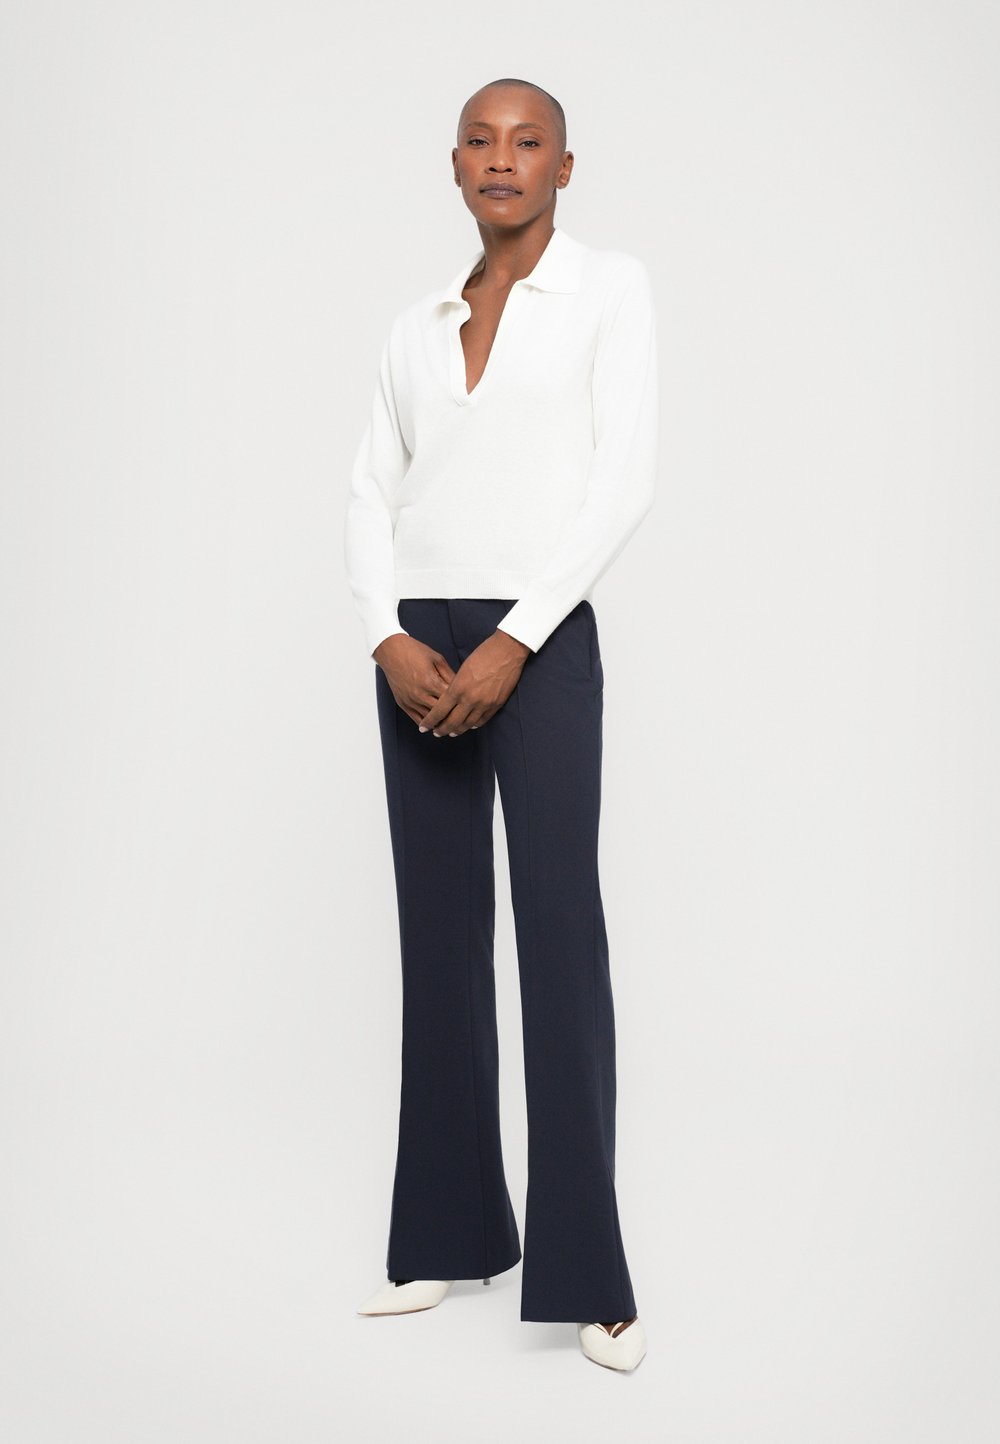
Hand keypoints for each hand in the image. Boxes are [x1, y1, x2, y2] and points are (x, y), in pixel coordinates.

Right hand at [373, 633, 457, 725]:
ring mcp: (410, 701)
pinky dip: (427, 723)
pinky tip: (436, 723)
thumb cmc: (415, 652)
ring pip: (430, 720)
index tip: (468, 706)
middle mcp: (420, 694)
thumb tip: (462, 688)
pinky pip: (417, 719)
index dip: (461, 704)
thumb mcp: (438, 659)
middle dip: (453, 716)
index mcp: (431, 682)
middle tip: (463, 718)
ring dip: (441, 723)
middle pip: (442, 713)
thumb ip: (450, 676)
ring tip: (452, 724)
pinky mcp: (403, 704)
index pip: (451, 700)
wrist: (391, 651)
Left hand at [416, 629, 531, 737]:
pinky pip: (482, 720)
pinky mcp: (496, 704)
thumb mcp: (463, 669)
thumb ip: (456, 686)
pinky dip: (474, 725)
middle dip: (442, 730)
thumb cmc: (484, 654)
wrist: (507, 651)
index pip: (439, 711)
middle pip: (452, 722)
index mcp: (458, 688)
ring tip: (451, 732)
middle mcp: (470, 699)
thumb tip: (450, 699)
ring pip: (467, 724)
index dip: (430, 721)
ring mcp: (484, 704)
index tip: (424, 727)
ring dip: (457, 730)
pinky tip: (469, 726)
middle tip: (436, 733)